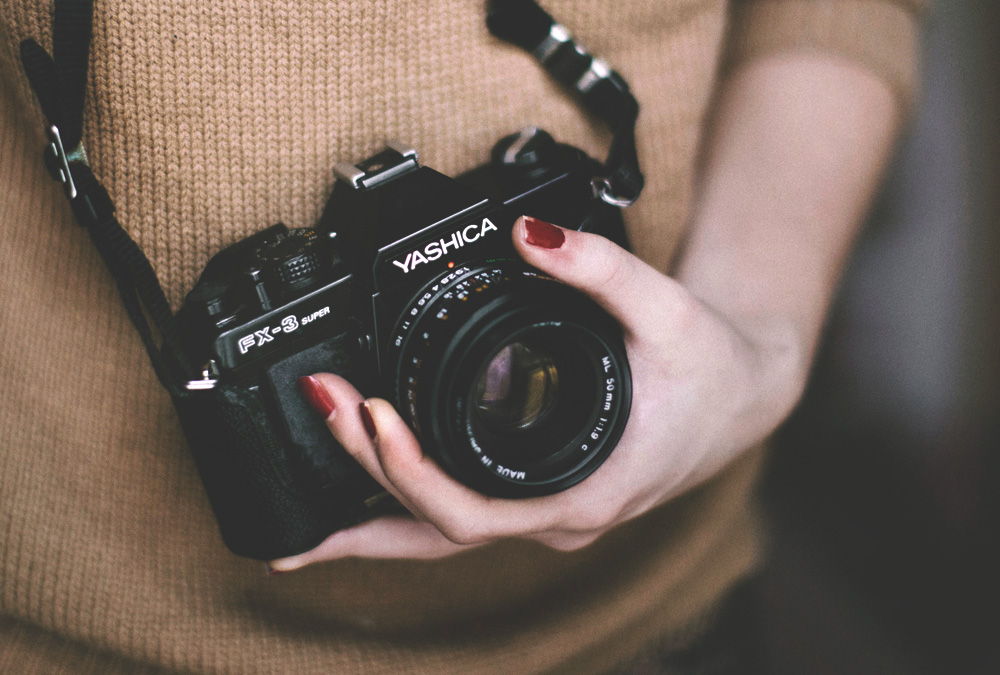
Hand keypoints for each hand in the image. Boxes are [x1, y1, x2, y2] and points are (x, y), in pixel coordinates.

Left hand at [269, 215, 805, 569]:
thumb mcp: (668, 307)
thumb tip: (528, 234)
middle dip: (367, 481)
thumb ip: (599, 267)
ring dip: (373, 518)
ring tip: (298, 523)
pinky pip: (460, 519)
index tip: (369, 415)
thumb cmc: (711, 368)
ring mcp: (546, 514)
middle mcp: (559, 518)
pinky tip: (364, 497)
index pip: (474, 514)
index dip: (410, 474)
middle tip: (321, 408)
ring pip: (443, 540)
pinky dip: (405, 510)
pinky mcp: (538, 497)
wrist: (741, 395)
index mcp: (587, 490)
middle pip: (438, 532)